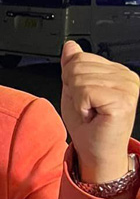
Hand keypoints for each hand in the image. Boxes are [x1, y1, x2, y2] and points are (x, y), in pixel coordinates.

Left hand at [60, 41, 139, 183]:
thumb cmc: (88, 126)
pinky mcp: (123, 100)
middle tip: (87, 107)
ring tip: (91, 112)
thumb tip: (70, 46)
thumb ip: (72, 66)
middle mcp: (126, 77)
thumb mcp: (73, 90)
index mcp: (117, 71)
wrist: (95, 152)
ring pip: (79, 79)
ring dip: (78, 100)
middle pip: (77, 66)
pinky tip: (94, 116)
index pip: (80, 57)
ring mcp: (128, 87)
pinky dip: (81, 107)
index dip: (71, 79)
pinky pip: (85, 91)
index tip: (84, 98)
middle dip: (73, 89)